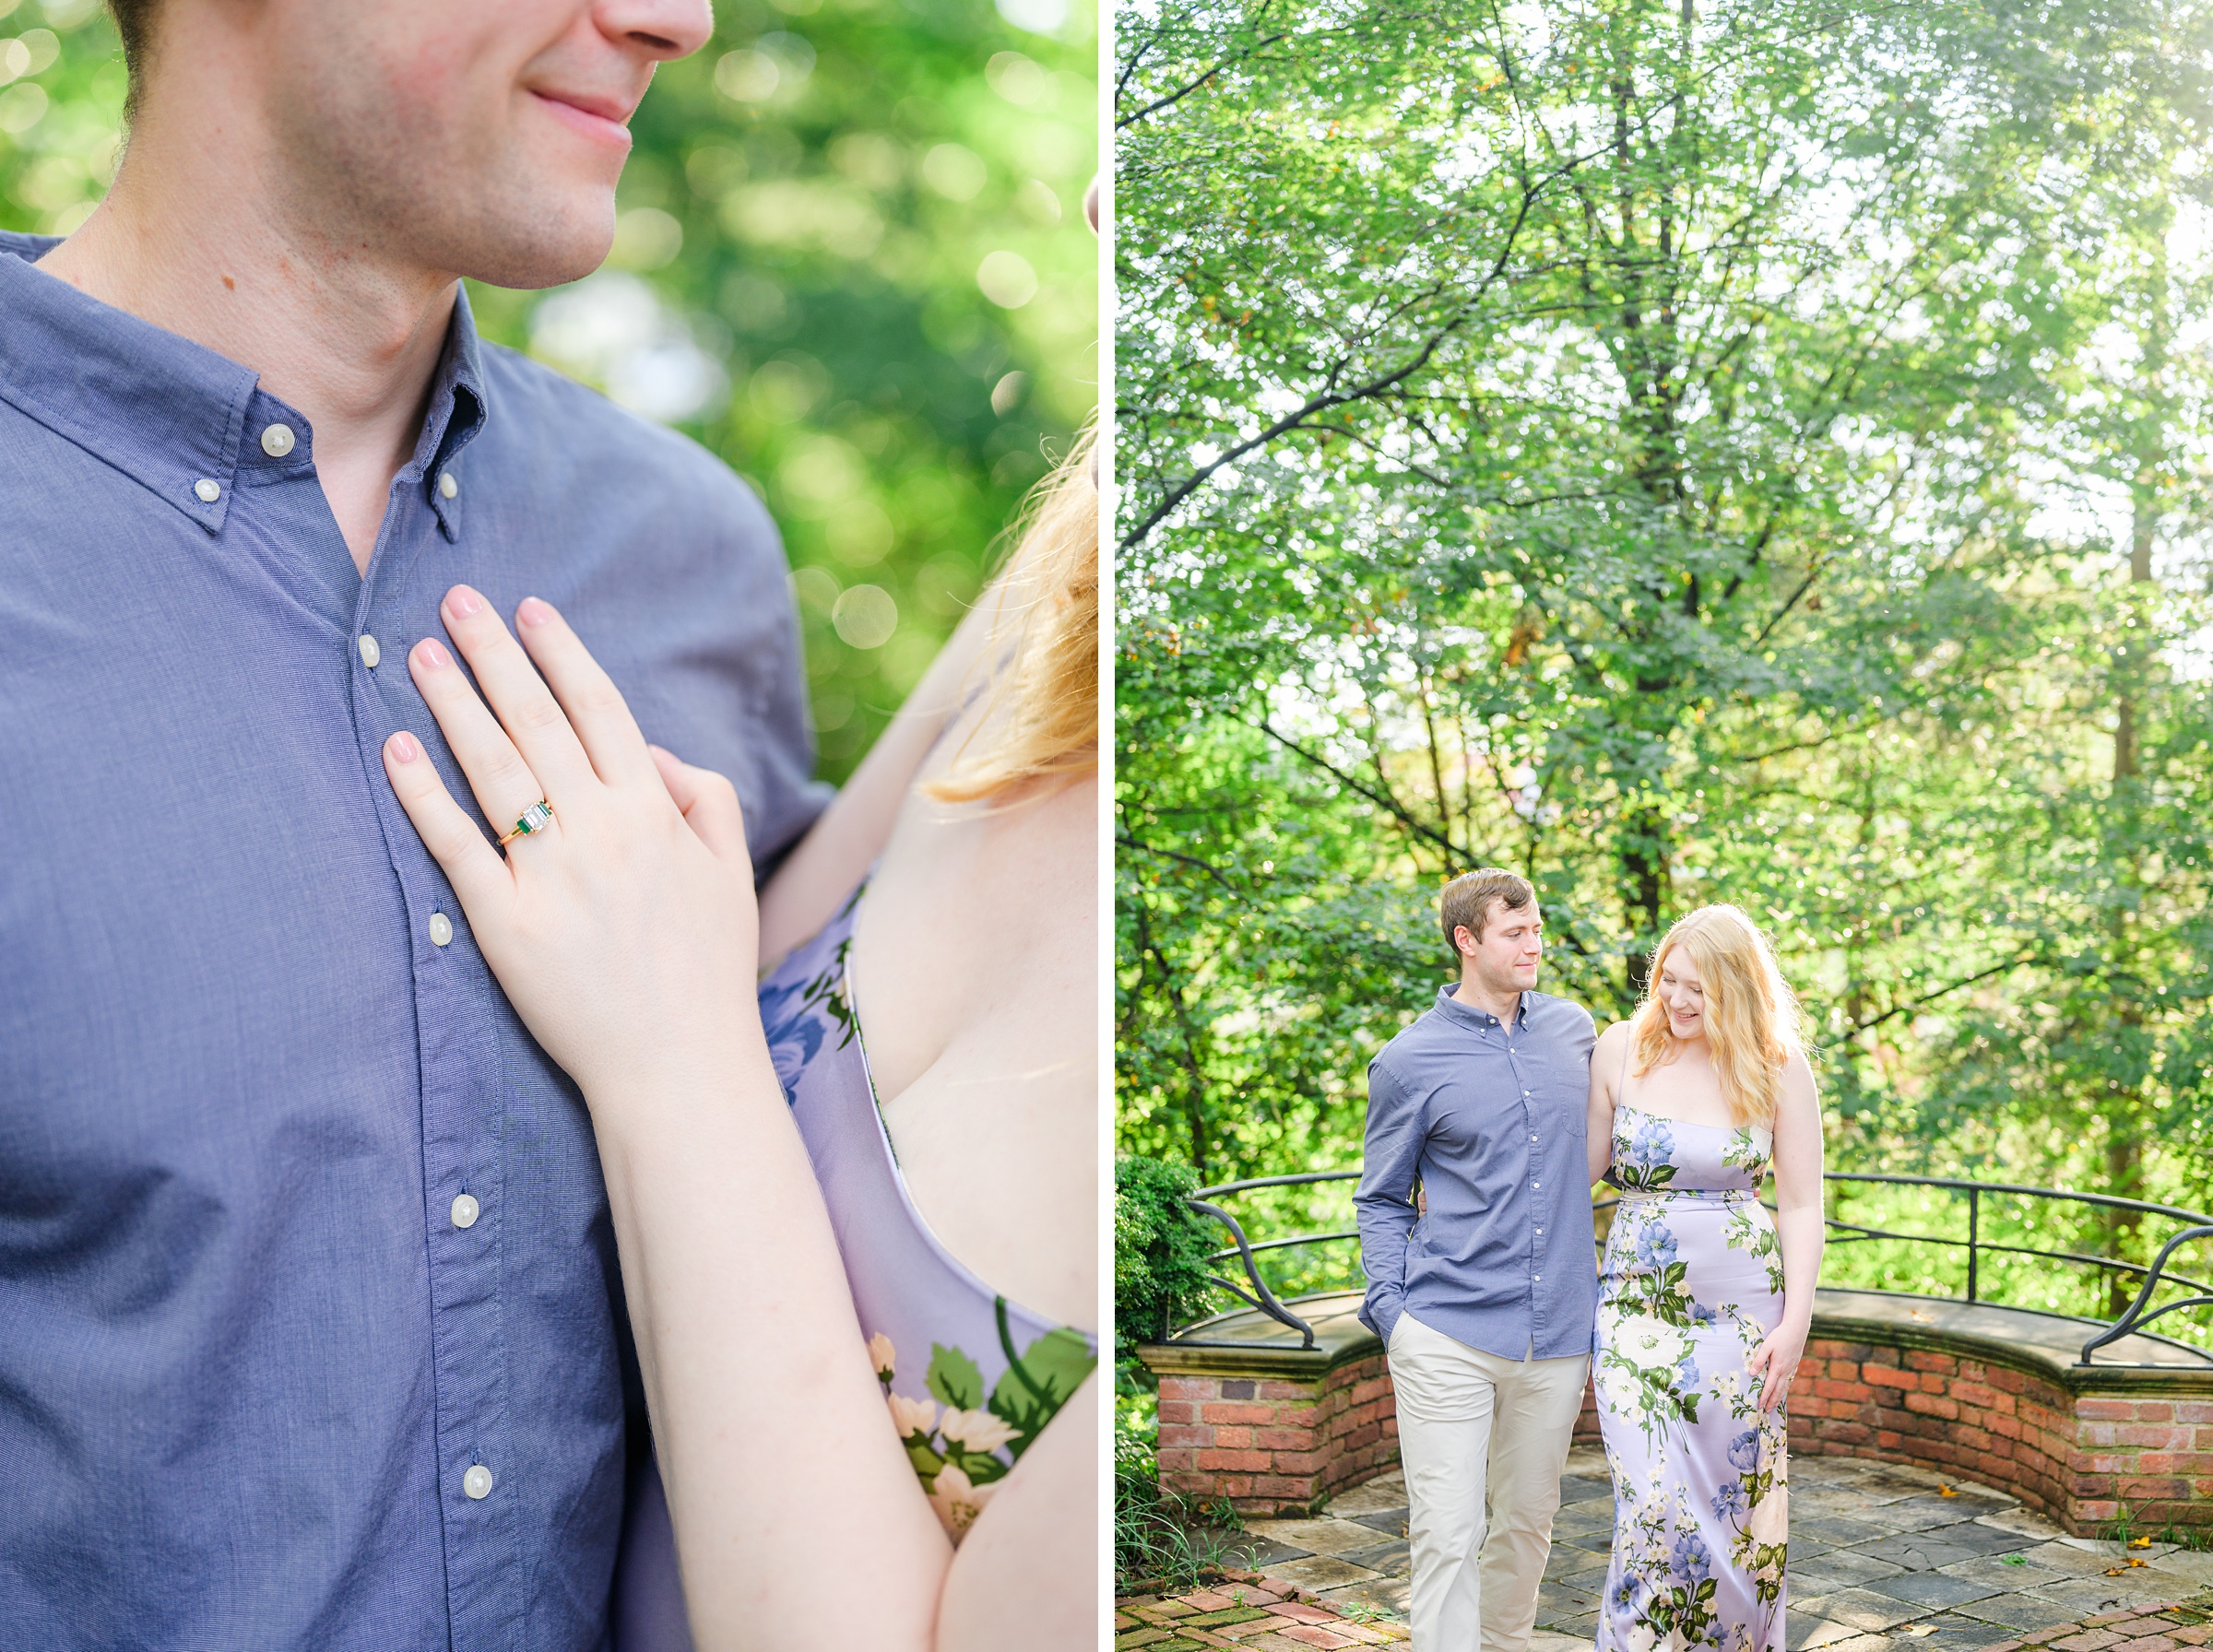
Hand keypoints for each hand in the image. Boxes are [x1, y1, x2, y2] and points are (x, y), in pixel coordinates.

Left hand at [381, 586, 761, 1101]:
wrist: (679, 1067)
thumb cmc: (708, 973)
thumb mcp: (732, 874)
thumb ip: (705, 799)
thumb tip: (655, 753)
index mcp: (656, 813)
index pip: (600, 710)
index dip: (561, 653)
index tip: (528, 608)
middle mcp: (602, 832)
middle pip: (538, 723)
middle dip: (495, 656)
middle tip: (455, 602)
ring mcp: (551, 877)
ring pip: (495, 770)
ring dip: (456, 704)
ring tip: (421, 654)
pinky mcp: (507, 925)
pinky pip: (457, 846)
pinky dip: (424, 794)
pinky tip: (398, 750)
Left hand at [1744, 1321, 1806, 1411]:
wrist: (1797, 1330)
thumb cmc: (1779, 1336)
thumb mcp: (1766, 1346)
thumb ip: (1759, 1360)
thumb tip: (1752, 1373)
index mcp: (1777, 1367)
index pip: (1769, 1387)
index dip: (1764, 1397)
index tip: (1759, 1406)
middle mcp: (1786, 1371)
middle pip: (1778, 1391)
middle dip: (1772, 1402)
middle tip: (1766, 1411)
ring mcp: (1792, 1368)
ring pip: (1785, 1387)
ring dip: (1779, 1397)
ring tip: (1775, 1405)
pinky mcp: (1795, 1365)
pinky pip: (1790, 1380)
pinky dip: (1786, 1388)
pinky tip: (1784, 1390)